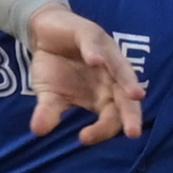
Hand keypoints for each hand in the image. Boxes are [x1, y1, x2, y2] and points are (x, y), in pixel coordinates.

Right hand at [25, 7, 143, 144]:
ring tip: (134, 95)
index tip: (84, 138)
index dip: (103, 130)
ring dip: (128, 82)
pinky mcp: (91, 34)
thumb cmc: (54, 68)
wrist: (43, 33)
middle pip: (126, 98)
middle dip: (131, 115)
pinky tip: (94, 61)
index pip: (111, 118)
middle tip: (133, 133)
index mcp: (104, 96)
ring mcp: (105, 53)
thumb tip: (38, 131)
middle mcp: (111, 77)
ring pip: (121, 69)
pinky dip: (95, 52)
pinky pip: (95, 44)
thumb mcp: (48, 94)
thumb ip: (49, 111)